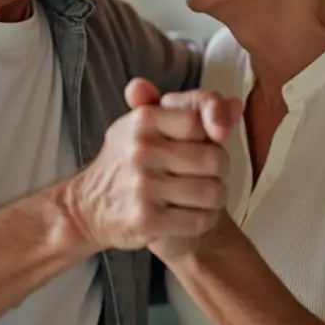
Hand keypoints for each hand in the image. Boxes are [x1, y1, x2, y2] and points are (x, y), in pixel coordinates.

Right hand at [136, 85, 241, 261]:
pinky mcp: (145, 220)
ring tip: (203, 195)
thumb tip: (236, 104)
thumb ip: (191, 109)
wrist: (87, 207)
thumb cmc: (127, 161)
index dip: (214, 133)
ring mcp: (142, 186)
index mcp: (142, 120)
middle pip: (214, 158)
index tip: (210, 142)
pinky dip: (204, 220)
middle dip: (220, 168)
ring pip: (212, 192)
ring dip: (215, 197)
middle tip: (207, 173)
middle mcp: (140, 150)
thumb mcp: (146, 124)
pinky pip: (198, 220)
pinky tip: (192, 214)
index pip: (200, 120)